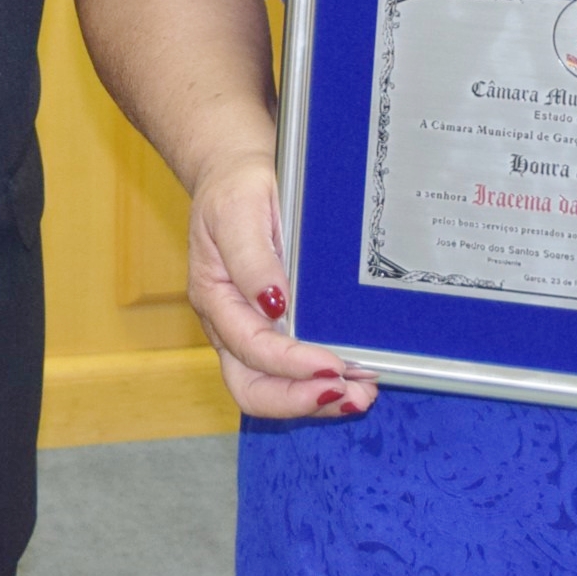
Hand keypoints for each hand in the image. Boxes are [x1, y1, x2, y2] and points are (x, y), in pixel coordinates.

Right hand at [186, 151, 374, 420]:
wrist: (232, 174)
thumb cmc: (234, 189)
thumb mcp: (238, 210)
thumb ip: (251, 258)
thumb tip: (272, 303)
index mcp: (215, 296)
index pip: (251, 347)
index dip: (291, 365)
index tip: (332, 367)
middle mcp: (227, 324)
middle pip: (251, 388)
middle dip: (300, 401)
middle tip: (349, 395)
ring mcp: (246, 331)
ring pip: (270, 389)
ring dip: (315, 401)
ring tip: (361, 396)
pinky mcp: (268, 330)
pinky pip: (286, 374)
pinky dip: (319, 384)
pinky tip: (352, 380)